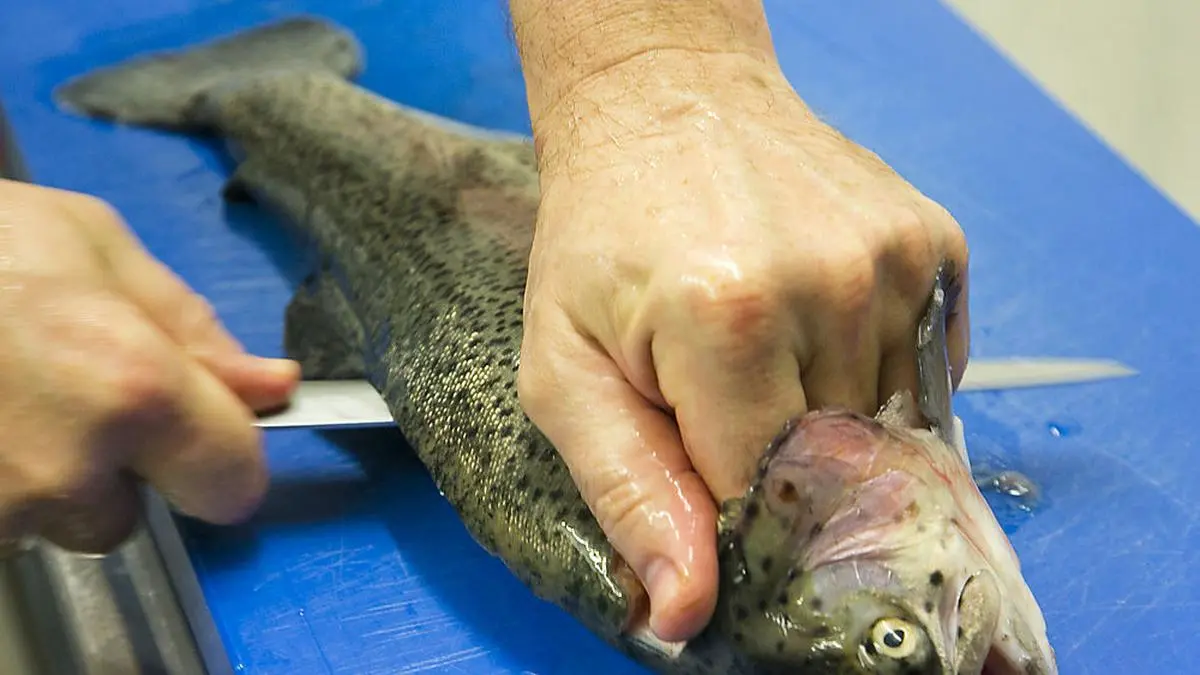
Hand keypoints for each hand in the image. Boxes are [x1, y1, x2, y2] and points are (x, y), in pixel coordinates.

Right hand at [0, 179, 298, 553]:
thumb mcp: (93, 245)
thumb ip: (193, 327)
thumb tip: (275, 387)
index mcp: (132, 388)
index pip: (235, 483)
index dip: (224, 457)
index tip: (201, 436)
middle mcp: (67, 469)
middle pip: (130, 511)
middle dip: (114, 463)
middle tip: (57, 386)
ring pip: (54, 522)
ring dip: (41, 474)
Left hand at [517, 52, 969, 640]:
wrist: (667, 104)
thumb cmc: (603, 238)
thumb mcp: (567, 369)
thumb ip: (627, 492)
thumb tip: (686, 612)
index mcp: (725, 319)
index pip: (761, 495)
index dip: (728, 506)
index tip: (702, 474)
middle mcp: (829, 285)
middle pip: (832, 463)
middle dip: (776, 456)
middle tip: (722, 396)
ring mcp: (895, 259)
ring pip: (888, 423)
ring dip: (829, 413)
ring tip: (767, 348)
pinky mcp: (936, 245)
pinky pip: (926, 371)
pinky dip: (875, 375)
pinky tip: (816, 325)